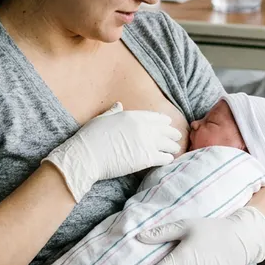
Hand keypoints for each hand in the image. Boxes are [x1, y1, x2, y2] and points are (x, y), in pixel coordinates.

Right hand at [44, 103, 181, 201]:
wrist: (87, 155)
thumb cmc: (90, 137)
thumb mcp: (102, 118)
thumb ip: (114, 111)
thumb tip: (119, 104)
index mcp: (133, 116)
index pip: (155, 117)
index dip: (164, 121)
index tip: (168, 123)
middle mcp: (143, 127)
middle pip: (165, 130)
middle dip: (172, 133)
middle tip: (177, 136)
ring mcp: (146, 142)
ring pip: (168, 144)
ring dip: (173, 146)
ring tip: (176, 149)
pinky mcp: (146, 158)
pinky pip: (164, 158)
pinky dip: (168, 159)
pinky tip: (170, 160)